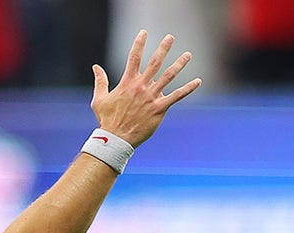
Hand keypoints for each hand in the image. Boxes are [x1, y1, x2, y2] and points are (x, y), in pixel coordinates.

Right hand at [91, 30, 201, 146]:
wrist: (116, 138)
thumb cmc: (107, 119)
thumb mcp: (99, 98)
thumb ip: (100, 81)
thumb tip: (95, 67)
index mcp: (127, 82)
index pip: (134, 57)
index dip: (139, 43)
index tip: (144, 32)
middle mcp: (141, 86)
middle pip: (154, 62)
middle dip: (163, 48)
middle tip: (170, 37)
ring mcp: (151, 97)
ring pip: (168, 76)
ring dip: (179, 64)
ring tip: (188, 55)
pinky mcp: (159, 109)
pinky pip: (177, 96)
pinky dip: (188, 88)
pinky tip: (198, 81)